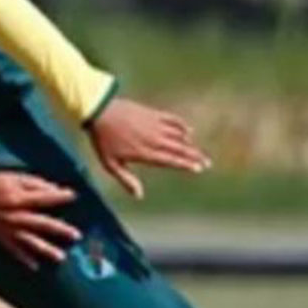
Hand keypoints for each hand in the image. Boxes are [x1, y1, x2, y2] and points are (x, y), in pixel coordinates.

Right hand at [0, 171, 80, 269]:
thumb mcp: (13, 176)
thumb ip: (34, 183)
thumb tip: (54, 189)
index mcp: (19, 199)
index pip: (45, 199)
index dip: (61, 197)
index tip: (74, 196)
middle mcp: (16, 217)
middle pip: (43, 224)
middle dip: (60, 230)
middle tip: (76, 235)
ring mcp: (8, 229)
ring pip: (31, 242)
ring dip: (46, 250)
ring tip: (61, 257)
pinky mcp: (1, 236)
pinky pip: (14, 250)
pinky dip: (24, 259)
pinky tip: (35, 266)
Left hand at [86, 97, 210, 199]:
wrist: (100, 111)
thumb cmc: (103, 139)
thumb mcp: (110, 163)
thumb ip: (126, 180)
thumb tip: (139, 196)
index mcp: (145, 153)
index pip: (171, 160)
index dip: (186, 164)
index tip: (198, 169)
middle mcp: (154, 139)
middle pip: (180, 149)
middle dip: (195, 156)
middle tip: (207, 162)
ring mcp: (155, 125)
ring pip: (179, 135)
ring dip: (190, 143)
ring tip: (198, 151)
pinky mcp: (153, 114)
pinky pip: (173, 120)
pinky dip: (182, 126)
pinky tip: (189, 130)